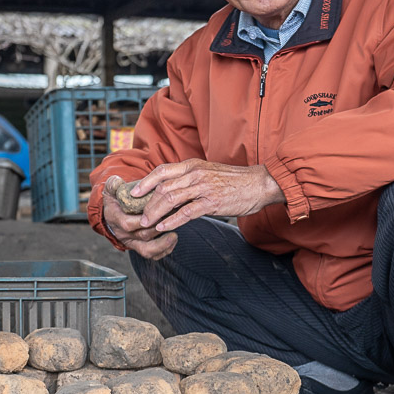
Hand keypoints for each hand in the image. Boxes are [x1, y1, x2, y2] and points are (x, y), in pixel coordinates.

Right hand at [102, 176, 179, 260]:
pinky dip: (164, 250)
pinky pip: (152, 254)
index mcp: (116, 219)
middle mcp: (124, 234)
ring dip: (163, 242)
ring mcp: (133, 242)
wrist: (116, 210)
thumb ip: (114, 184)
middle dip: (158, 228)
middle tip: (173, 219)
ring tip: (175, 234)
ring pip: (148, 249)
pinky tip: (173, 240)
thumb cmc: (117, 198)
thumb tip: (117, 181)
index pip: (128, 224)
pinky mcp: (141, 247)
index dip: (142, 220)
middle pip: (142, 235)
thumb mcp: (112, 188)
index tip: (156, 213)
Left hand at [130, 159, 285, 233]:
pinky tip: (164, 228)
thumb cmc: (234, 181)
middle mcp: (195, 173)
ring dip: (155, 213)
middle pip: (163, 187)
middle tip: (138, 215)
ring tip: (147, 223)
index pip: (162, 170)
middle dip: (147, 202)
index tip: (134, 192)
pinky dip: (172, 221)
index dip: (145, 181)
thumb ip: (190, 178)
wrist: (259, 184)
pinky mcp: (212, 202)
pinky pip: (187, 212)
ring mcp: (203, 188)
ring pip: (171, 199)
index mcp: (193, 165)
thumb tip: (172, 190)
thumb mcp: (209, 172)